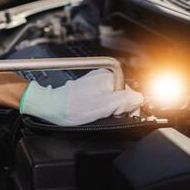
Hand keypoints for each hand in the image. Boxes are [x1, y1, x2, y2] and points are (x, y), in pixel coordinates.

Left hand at [20, 69, 142, 125]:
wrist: (51, 106)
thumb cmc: (71, 107)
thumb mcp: (104, 106)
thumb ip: (126, 101)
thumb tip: (138, 99)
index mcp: (109, 77)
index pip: (132, 94)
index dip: (126, 109)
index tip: (115, 114)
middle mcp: (103, 75)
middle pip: (123, 96)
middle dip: (117, 109)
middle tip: (103, 114)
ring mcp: (95, 81)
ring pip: (113, 99)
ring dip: (108, 109)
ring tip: (94, 112)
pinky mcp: (89, 88)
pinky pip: (103, 99)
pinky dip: (100, 107)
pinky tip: (90, 110)